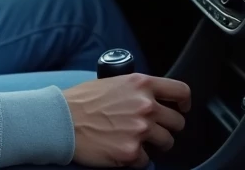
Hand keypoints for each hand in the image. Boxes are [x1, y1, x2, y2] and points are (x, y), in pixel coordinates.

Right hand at [63, 73, 190, 167]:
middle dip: (167, 127)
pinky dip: (135, 158)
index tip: (181, 108)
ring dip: (154, 144)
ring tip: (135, 140)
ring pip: (166, 142)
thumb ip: (134, 90)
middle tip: (152, 130)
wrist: (60, 120)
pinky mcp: (131, 152)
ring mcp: (140, 130)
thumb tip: (148, 99)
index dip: (184, 102)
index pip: (180, 91)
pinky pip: (146, 160)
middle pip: (177, 122)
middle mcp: (145, 106)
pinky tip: (120, 149)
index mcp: (140, 84)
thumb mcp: (111, 83)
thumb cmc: (80, 101)